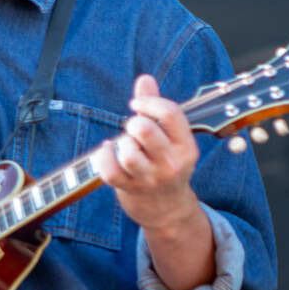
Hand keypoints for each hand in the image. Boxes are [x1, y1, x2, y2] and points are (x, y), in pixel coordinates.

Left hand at [90, 74, 202, 233]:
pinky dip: (103, 157)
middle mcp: (171, 164)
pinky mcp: (130, 190)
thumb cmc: (165, 164)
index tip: (136, 104)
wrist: (167, 210)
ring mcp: (150, 179)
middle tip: (133, 131)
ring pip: (127, 152)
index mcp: (186, 146)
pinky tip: (107, 152)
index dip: (149, 102)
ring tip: (125, 146)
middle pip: (144, 129)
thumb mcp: (169, 138)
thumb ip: (156, 106)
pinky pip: (109, 170)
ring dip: (121, 143)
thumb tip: (145, 78)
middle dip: (132, 123)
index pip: (171, 113)